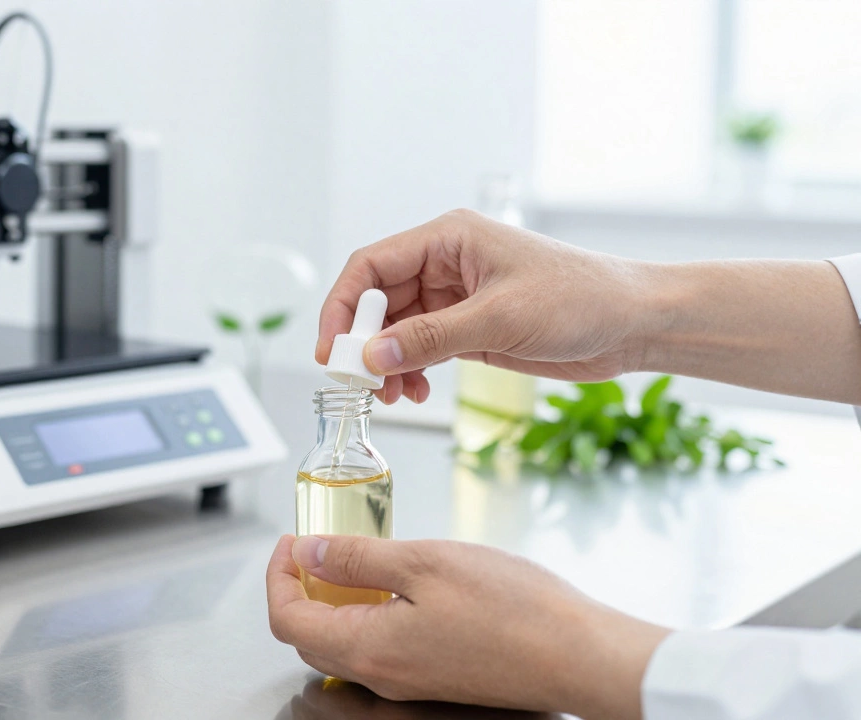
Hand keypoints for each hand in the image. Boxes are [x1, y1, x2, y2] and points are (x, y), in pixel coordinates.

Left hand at [266, 534, 669, 718]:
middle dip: (299, 588)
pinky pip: (378, 648)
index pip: (287, 619)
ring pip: (343, 643)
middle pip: (309, 636)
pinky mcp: (433, 676)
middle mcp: (380, 674)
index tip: (290, 541)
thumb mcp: (422, 562)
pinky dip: (367, 614)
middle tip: (313, 546)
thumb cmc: (513, 608)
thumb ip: (355, 559)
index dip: (276, 576)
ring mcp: (407, 680)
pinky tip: (394, 583)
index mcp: (367, 648)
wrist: (580, 654)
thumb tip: (306, 554)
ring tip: (354, 557)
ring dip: (334, 600)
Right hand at [316, 210, 653, 403]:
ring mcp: (456, 298)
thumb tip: (372, 357)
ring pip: (396, 330)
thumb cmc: (581, 298)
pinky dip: (409, 371)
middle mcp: (445, 264)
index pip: (371, 266)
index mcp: (448, 239)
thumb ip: (430, 338)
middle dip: (363, 343)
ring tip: (391, 395)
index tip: (333, 349)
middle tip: (358, 382)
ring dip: (385, 363)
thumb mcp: (500, 317)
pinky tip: (415, 392)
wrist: (633, 323)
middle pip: (378, 301)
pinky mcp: (469, 327)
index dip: (343, 307)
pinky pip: (420, 348)